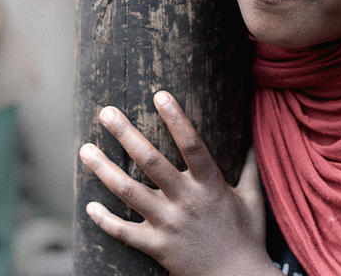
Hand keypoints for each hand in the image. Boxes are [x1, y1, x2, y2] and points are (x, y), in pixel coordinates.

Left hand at [79, 91, 278, 275]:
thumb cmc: (247, 238)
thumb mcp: (253, 199)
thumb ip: (250, 167)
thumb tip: (255, 138)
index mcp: (210, 185)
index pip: (192, 144)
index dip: (176, 119)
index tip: (160, 94)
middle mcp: (186, 201)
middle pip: (151, 162)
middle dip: (126, 134)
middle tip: (106, 112)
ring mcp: (169, 224)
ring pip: (130, 192)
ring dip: (105, 170)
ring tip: (85, 150)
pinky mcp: (157, 247)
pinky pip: (124, 233)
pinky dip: (105, 220)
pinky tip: (89, 206)